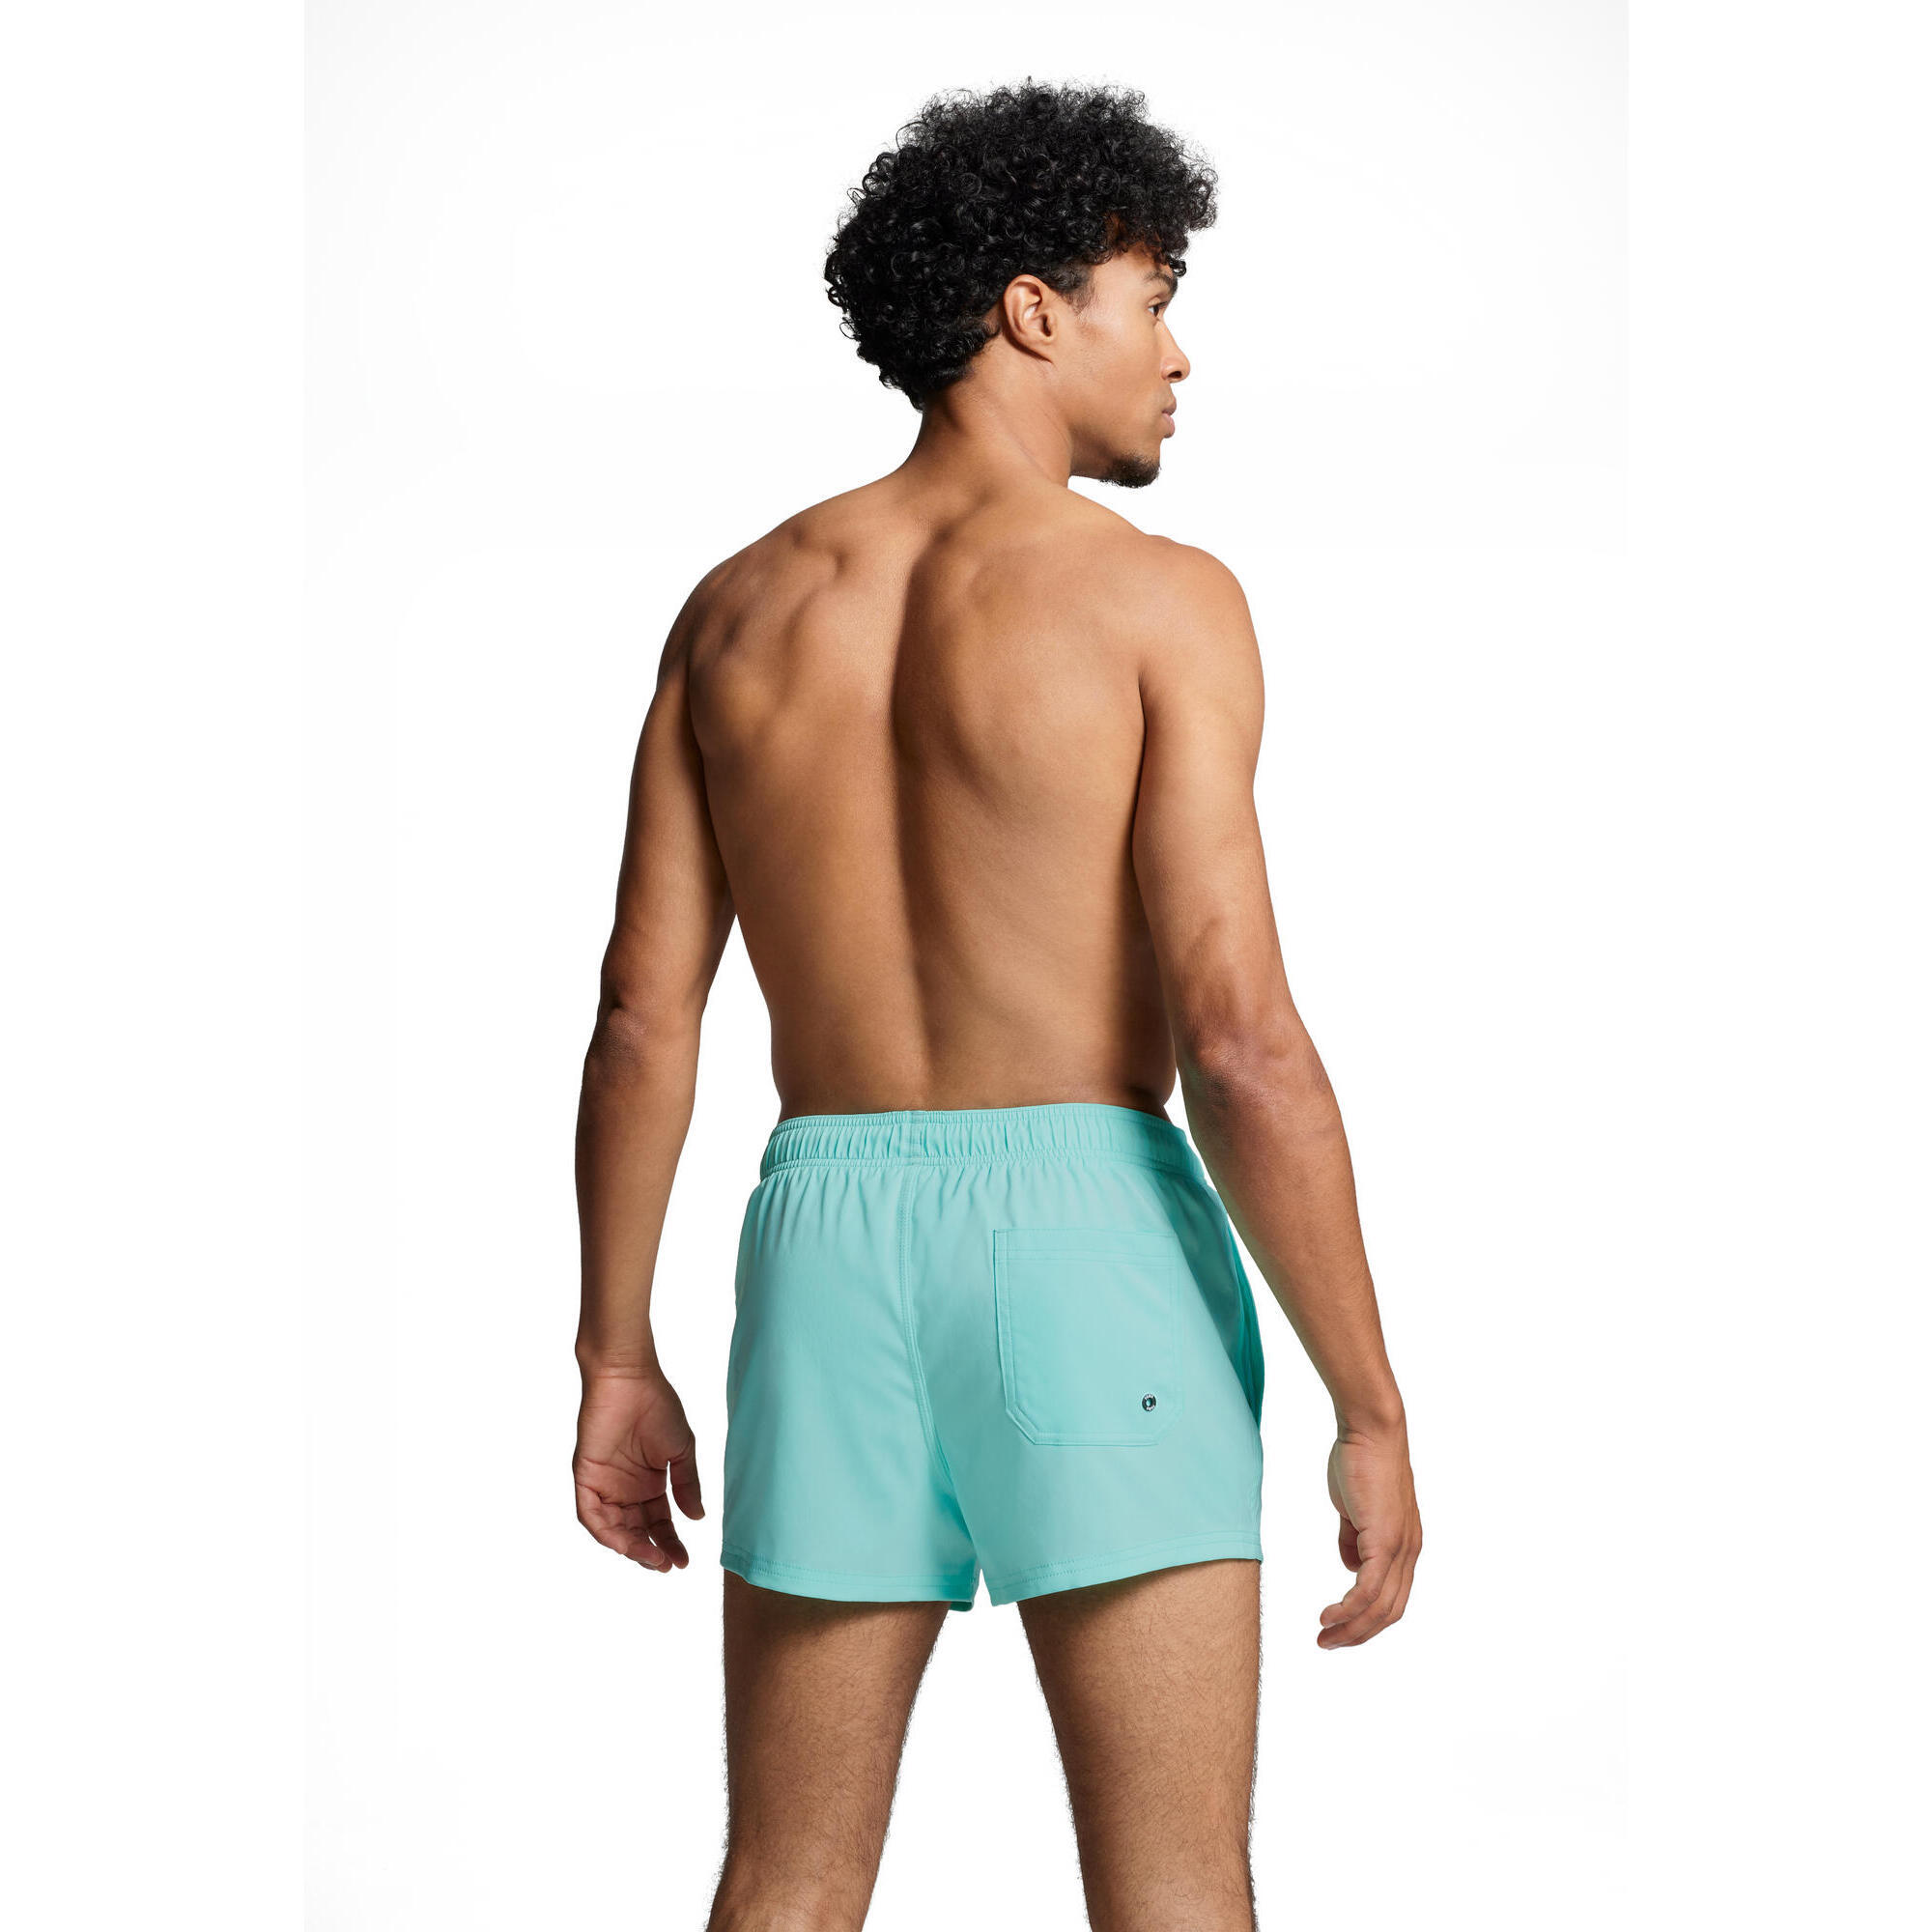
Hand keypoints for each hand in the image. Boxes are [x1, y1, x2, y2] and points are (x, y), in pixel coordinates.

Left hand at [573, 1368, 704, 1572]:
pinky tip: (624, 1542)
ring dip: (630, 1548)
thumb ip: (687, 1485)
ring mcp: (605, 1485)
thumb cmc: (658, 1406)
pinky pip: (590, 1514)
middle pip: (636, 1532)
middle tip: (667, 1565)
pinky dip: (605, 1531)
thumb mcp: (681, 1450)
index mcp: (649, 1484)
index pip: (659, 1523)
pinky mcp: (586, 1477)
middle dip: (651, 1552)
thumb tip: (697, 1518)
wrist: (630, 1379)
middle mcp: (626, 1490)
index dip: (670, 1543)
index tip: (685, 1561)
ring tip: (651, 1557)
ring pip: (613, 1529)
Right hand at [1318, 1422, 1421, 1647]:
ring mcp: (1400, 1547)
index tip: (1340, 1629)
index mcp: (1404, 1545)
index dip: (1367, 1620)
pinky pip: (1368, 1588)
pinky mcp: (1385, 1540)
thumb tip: (1350, 1566)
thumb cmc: (1360, 1461)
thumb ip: (1353, 1539)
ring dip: (1352, 1628)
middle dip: (1359, 1634)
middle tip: (1329, 1644)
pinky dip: (1349, 1609)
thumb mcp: (1354, 1508)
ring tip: (1324, 1637)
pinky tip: (1329, 1616)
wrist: (1371, 1431)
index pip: (1392, 1598)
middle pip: (1389, 1611)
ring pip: (1381, 1607)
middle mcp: (1409, 1552)